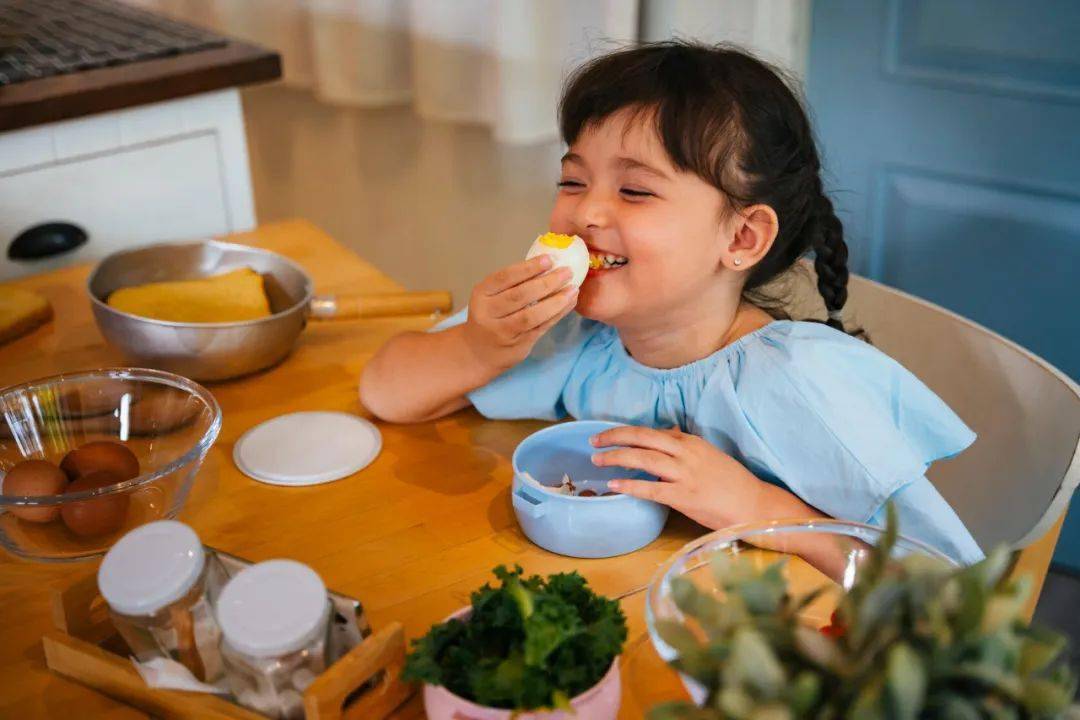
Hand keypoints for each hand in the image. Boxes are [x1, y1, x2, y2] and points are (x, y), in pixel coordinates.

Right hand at [463, 255, 578, 372]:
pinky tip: (568, 304)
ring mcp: (503, 332)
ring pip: (532, 315)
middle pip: (520, 295)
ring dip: (556, 301)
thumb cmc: (490, 317)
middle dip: (547, 282)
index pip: (505, 277)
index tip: (549, 259)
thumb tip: (548, 263)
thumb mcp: (491, 297)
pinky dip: (557, 314)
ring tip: (573, 289)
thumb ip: (513, 283)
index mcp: (482, 294)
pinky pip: (541, 327)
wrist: (478, 352)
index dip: (528, 268)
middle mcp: (489, 313)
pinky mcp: (518, 345)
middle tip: (567, 272)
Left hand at [590, 425, 773, 529]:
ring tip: (597, 460)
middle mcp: (686, 453)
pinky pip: (651, 489)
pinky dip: (630, 485)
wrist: (754, 504)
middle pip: (643, 438)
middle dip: (615, 437)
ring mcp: (685, 475)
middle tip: (593, 441)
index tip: (608, 434)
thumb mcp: (707, 454)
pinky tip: (614, 485)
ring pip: (643, 459)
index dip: (626, 431)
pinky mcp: (685, 497)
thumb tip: (665, 434)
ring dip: (617, 458)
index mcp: (691, 442)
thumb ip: (684, 445)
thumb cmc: (730, 482)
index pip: (651, 431)